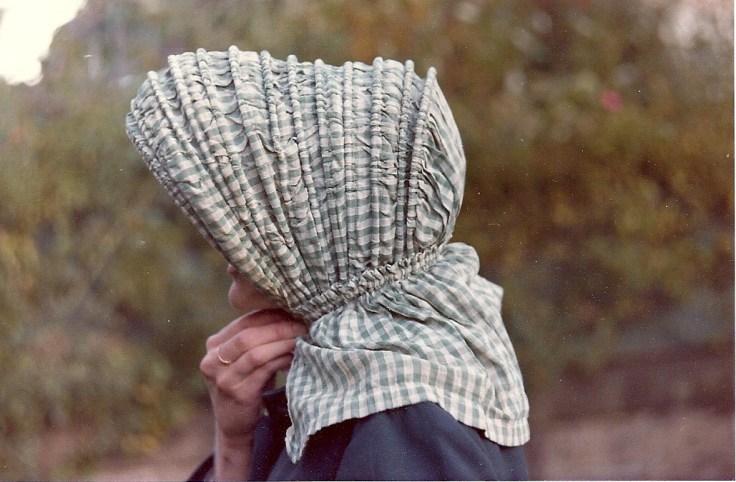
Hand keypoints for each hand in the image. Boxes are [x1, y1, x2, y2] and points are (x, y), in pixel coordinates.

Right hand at [199, 309, 306, 478]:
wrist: (234, 423)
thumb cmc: (246, 382)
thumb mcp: (244, 358)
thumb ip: (257, 337)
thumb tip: (289, 312)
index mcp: (214, 345)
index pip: (244, 322)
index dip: (270, 315)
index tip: (293, 312)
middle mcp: (212, 360)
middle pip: (249, 336)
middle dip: (279, 328)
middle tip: (302, 324)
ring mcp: (223, 379)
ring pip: (256, 353)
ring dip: (282, 343)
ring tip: (301, 338)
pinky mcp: (237, 393)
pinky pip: (264, 370)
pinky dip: (281, 360)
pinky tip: (293, 357)